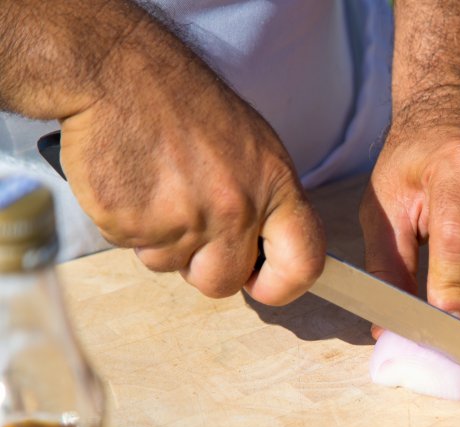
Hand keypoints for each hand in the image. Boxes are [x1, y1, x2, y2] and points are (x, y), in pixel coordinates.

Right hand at [57, 14, 324, 304]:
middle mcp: (235, 209)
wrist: (117, 71)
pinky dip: (128, 224)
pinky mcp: (132, 223)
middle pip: (223, 282)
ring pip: (171, 266)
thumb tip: (267, 254)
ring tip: (157, 185)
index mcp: (275, 187)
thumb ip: (266, 203)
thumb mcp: (252, 146)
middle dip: (202, 266)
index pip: (304, 263)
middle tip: (188, 222)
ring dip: (161, 240)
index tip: (260, 281)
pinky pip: (133, 247)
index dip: (282, 285)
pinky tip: (133, 182)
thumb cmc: (185, 104)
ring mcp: (182, 220)